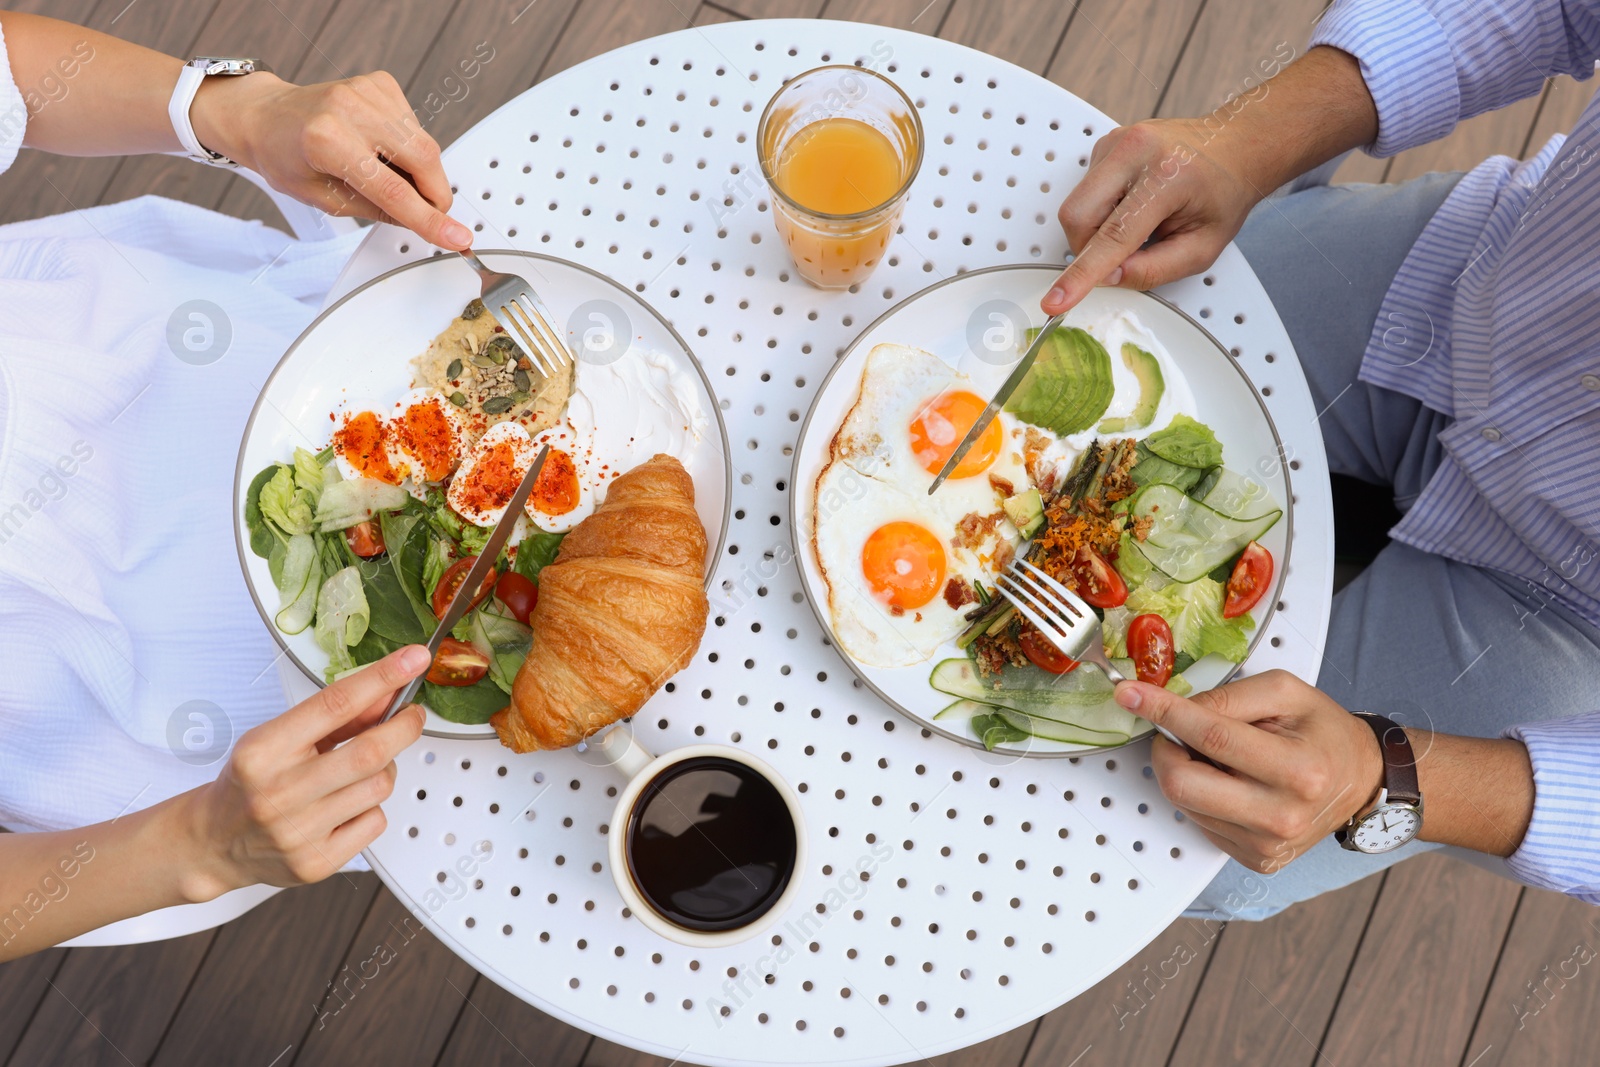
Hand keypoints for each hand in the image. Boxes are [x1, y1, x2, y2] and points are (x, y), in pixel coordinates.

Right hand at [175, 645, 430, 900]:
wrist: (213, 842)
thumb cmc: (249, 782)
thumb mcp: (278, 736)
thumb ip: (334, 716)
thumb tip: (387, 692)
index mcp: (263, 751)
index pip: (336, 704)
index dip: (382, 678)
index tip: (413, 660)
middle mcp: (279, 792)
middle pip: (370, 752)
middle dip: (404, 727)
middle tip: (413, 716)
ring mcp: (298, 832)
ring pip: (379, 786)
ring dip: (385, 770)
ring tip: (363, 769)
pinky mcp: (316, 862)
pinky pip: (375, 822)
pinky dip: (372, 807)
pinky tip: (348, 805)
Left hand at [191, 70, 472, 250]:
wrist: (265, 116)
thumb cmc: (285, 156)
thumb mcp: (324, 200)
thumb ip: (377, 210)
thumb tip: (422, 218)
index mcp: (326, 140)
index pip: (394, 190)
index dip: (429, 219)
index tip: (456, 236)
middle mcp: (349, 108)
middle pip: (423, 159)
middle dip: (435, 193)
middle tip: (430, 212)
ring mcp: (367, 91)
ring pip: (424, 143)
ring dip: (420, 171)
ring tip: (385, 174)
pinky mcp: (381, 84)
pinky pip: (416, 126)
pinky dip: (409, 147)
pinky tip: (382, 149)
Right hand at [1042, 118, 1266, 315]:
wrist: (1235, 145)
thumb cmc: (1223, 193)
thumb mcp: (1202, 247)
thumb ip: (1154, 270)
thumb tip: (1109, 278)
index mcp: (1166, 176)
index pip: (1113, 236)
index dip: (1082, 274)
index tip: (1055, 300)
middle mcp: (1135, 150)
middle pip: (1077, 216)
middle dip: (1089, 248)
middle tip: (1125, 252)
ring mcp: (1117, 141)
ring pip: (1076, 205)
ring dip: (1099, 227)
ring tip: (1141, 218)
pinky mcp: (1105, 143)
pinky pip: (1084, 190)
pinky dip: (1102, 208)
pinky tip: (1133, 201)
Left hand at [1113, 670, 1384, 872]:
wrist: (1361, 782)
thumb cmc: (1323, 732)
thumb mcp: (1286, 693)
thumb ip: (1229, 696)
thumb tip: (1174, 707)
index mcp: (1298, 771)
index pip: (1211, 738)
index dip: (1163, 713)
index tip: (1129, 694)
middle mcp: (1281, 817)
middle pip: (1182, 784)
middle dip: (1164, 749)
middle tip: (1174, 730)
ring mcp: (1266, 846)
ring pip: (1185, 803)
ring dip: (1186, 771)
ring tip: (1220, 757)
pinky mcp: (1255, 860)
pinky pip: (1200, 822)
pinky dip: (1202, 795)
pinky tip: (1229, 782)